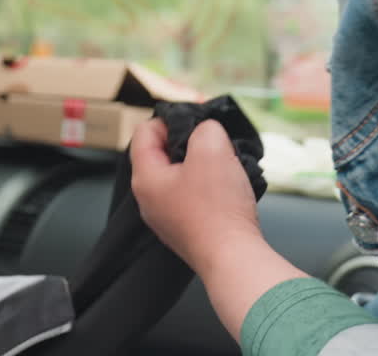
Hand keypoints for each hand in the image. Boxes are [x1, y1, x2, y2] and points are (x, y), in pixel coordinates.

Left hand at [131, 118, 306, 337]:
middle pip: (161, 155)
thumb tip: (206, 132)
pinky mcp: (185, 231)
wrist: (233, 258)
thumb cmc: (218, 206)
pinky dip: (208, 187)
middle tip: (213, 141)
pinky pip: (192, 198)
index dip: (169, 119)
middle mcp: (149, 200)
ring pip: (179, 177)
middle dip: (188, 143)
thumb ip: (204, 128)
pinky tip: (227, 188)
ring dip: (201, 165)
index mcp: (145, 178)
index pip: (144, 133)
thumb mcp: (211, 148)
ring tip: (224, 163)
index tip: (195, 120)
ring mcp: (166, 218)